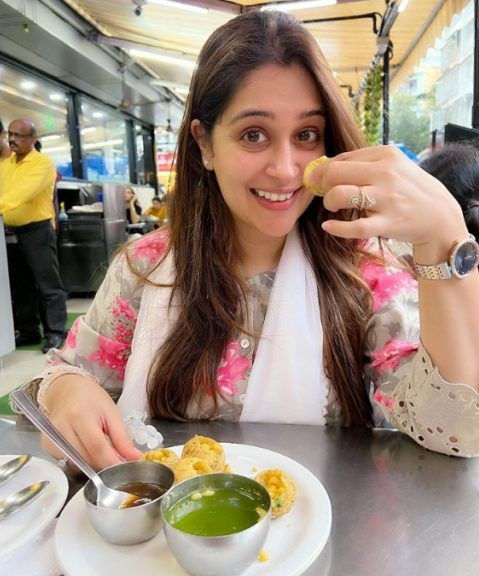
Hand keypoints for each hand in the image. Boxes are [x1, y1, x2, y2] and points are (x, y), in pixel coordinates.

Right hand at [40, 376, 142, 470]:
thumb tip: (135, 458)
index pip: (97, 448)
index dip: (113, 462)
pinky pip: (68, 461)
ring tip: (99, 445)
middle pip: (87, 458)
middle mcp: (62, 428)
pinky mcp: (46, 445)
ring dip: (93, 461)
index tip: (126, 467)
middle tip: (115, 455)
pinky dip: (80, 459)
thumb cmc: (93, 399)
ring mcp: (51, 438)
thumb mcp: (112, 413)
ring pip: (78, 463)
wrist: (68, 391)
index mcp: (80, 416)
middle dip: (104, 462)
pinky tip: (84, 445)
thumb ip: (122, 438)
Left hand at [307, 145, 466, 249]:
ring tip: (332, 207)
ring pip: (340, 195)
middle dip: (322, 184)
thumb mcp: (392, 166)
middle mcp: (385, 174)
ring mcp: (386, 199)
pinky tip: (328, 226)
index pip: (341, 158)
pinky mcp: (388, 223)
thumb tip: (326, 165)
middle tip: (324, 193)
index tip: (319, 181)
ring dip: (328, 202)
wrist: (439, 215)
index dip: (323, 171)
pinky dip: (336, 228)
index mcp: (385, 155)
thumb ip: (362, 163)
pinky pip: (355, 227)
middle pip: (334, 173)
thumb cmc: (408, 189)